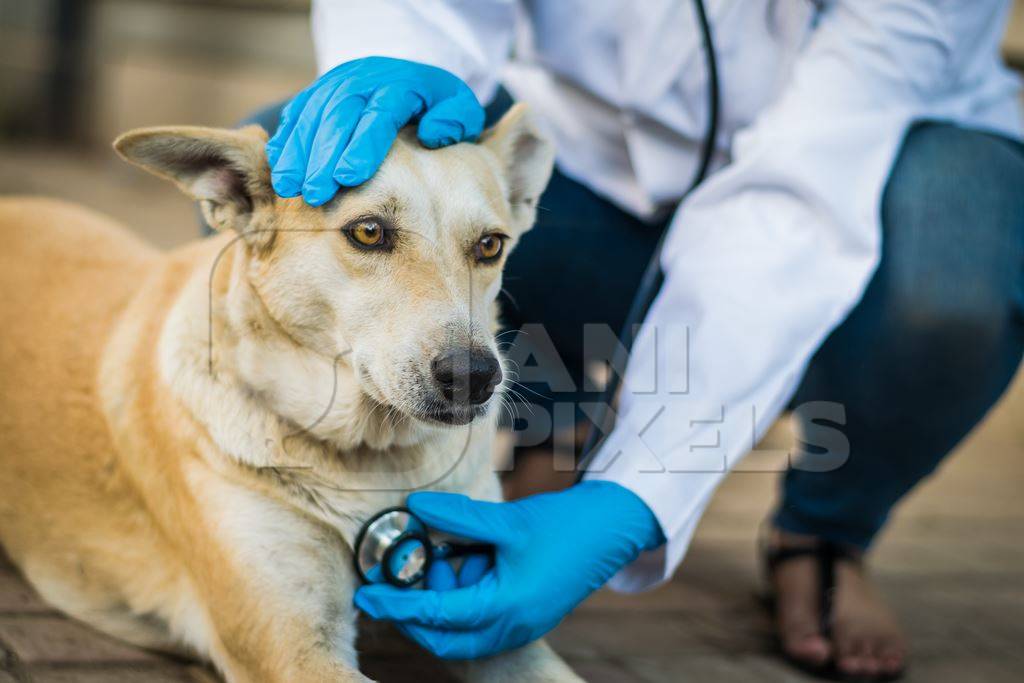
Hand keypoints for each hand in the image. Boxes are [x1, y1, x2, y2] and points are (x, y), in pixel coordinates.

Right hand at [266, 56, 483, 204]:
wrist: (413, 80)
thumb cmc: (439, 108)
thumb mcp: (460, 109)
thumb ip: (455, 120)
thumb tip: (433, 133)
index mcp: (401, 84)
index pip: (379, 113)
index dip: (362, 145)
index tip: (349, 177)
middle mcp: (365, 78)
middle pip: (338, 114)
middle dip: (323, 156)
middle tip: (315, 194)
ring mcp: (338, 82)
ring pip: (311, 113)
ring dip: (297, 152)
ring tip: (289, 188)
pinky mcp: (319, 91)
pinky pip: (297, 112)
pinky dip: (286, 139)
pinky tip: (279, 168)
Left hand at [354, 481, 664, 659]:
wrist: (613, 528)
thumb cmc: (565, 526)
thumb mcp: (507, 520)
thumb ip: (457, 517)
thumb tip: (413, 508)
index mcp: (506, 609)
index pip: (436, 616)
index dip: (397, 605)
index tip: (366, 595)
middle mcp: (512, 627)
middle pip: (444, 637)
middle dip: (415, 611)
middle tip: (398, 576)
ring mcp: (520, 624)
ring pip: (461, 627)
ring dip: (443, 595)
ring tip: (449, 551)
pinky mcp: (524, 614)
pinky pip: (479, 614)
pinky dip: (463, 591)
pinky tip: (467, 555)